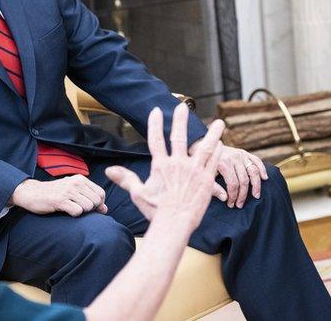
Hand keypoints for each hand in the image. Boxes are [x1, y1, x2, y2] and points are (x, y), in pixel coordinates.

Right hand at [10, 175, 106, 216]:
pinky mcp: (59, 200)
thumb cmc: (55, 193)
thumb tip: (105, 209)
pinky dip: (74, 214)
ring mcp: (68, 191)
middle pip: (96, 201)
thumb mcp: (73, 192)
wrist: (32, 192)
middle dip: (91, 209)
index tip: (90, 208)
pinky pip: (77, 211)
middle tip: (79, 208)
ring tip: (72, 209)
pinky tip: (67, 211)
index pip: (101, 193)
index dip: (99, 204)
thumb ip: (89, 197)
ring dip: (82, 212)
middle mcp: (76, 183)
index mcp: (80, 179)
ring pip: (88, 206)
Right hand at [105, 104, 223, 229]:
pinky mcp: (206, 179)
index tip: (156, 110)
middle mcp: (178, 164)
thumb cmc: (155, 211)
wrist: (174, 224)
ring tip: (219, 122)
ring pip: (205, 147)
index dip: (155, 124)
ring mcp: (194, 171)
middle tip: (183, 106)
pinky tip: (221, 144)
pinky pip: (214, 162)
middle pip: (179, 137)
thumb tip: (108, 171)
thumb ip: (126, 179)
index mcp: (161, 166)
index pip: (156, 140)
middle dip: (180, 120)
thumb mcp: (138, 193)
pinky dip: (218, 152)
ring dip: (212, 133)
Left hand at [195, 141, 267, 208]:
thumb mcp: (204, 176)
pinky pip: (256, 160)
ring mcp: (240, 155)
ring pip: (253, 171)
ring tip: (256, 196)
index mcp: (223, 163)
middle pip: (244, 180)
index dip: (233, 196)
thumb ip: (213, 188)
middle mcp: (233, 158)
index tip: (231, 204)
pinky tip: (265, 178)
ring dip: (256, 185)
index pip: (233, 184)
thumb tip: (225, 198)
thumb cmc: (203, 165)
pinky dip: (262, 169)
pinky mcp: (244, 152)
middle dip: (243, 195)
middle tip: (240, 205)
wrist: (204, 147)